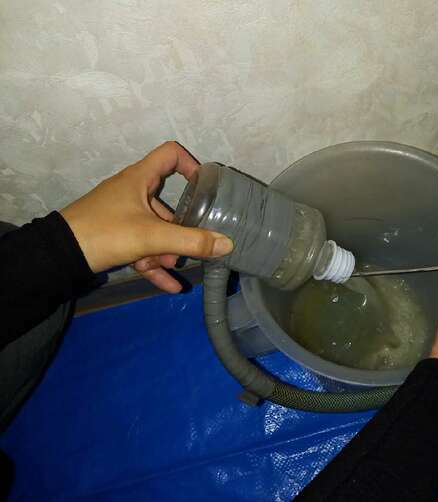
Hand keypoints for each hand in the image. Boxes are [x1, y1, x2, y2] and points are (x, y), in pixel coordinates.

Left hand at [60, 142, 232, 292]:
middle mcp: (132, 193)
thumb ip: (191, 242)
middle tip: (193, 242)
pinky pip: (143, 249)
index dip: (191, 164)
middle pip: (167, 202)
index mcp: (139, 179)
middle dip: (181, 226)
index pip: (170, 155)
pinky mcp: (115, 238)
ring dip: (166, 249)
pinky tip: (171, 286)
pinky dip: (156, 264)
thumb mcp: (152, 237)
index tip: (206, 187)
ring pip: (155, 229)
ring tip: (171, 266)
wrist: (59, 256)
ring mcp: (123, 216)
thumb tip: (228, 243)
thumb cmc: (106, 232)